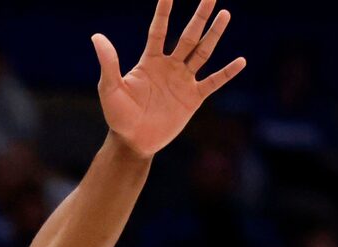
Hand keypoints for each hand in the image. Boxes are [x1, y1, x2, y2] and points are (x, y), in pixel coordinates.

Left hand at [93, 0, 244, 157]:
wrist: (133, 143)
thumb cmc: (118, 116)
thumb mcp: (110, 89)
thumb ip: (108, 63)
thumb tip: (96, 37)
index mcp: (150, 61)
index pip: (159, 30)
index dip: (164, 11)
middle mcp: (170, 66)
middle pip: (188, 35)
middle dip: (200, 16)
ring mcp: (183, 81)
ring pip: (203, 53)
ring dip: (214, 34)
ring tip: (225, 14)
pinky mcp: (193, 98)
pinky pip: (213, 82)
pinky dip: (227, 73)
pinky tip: (241, 61)